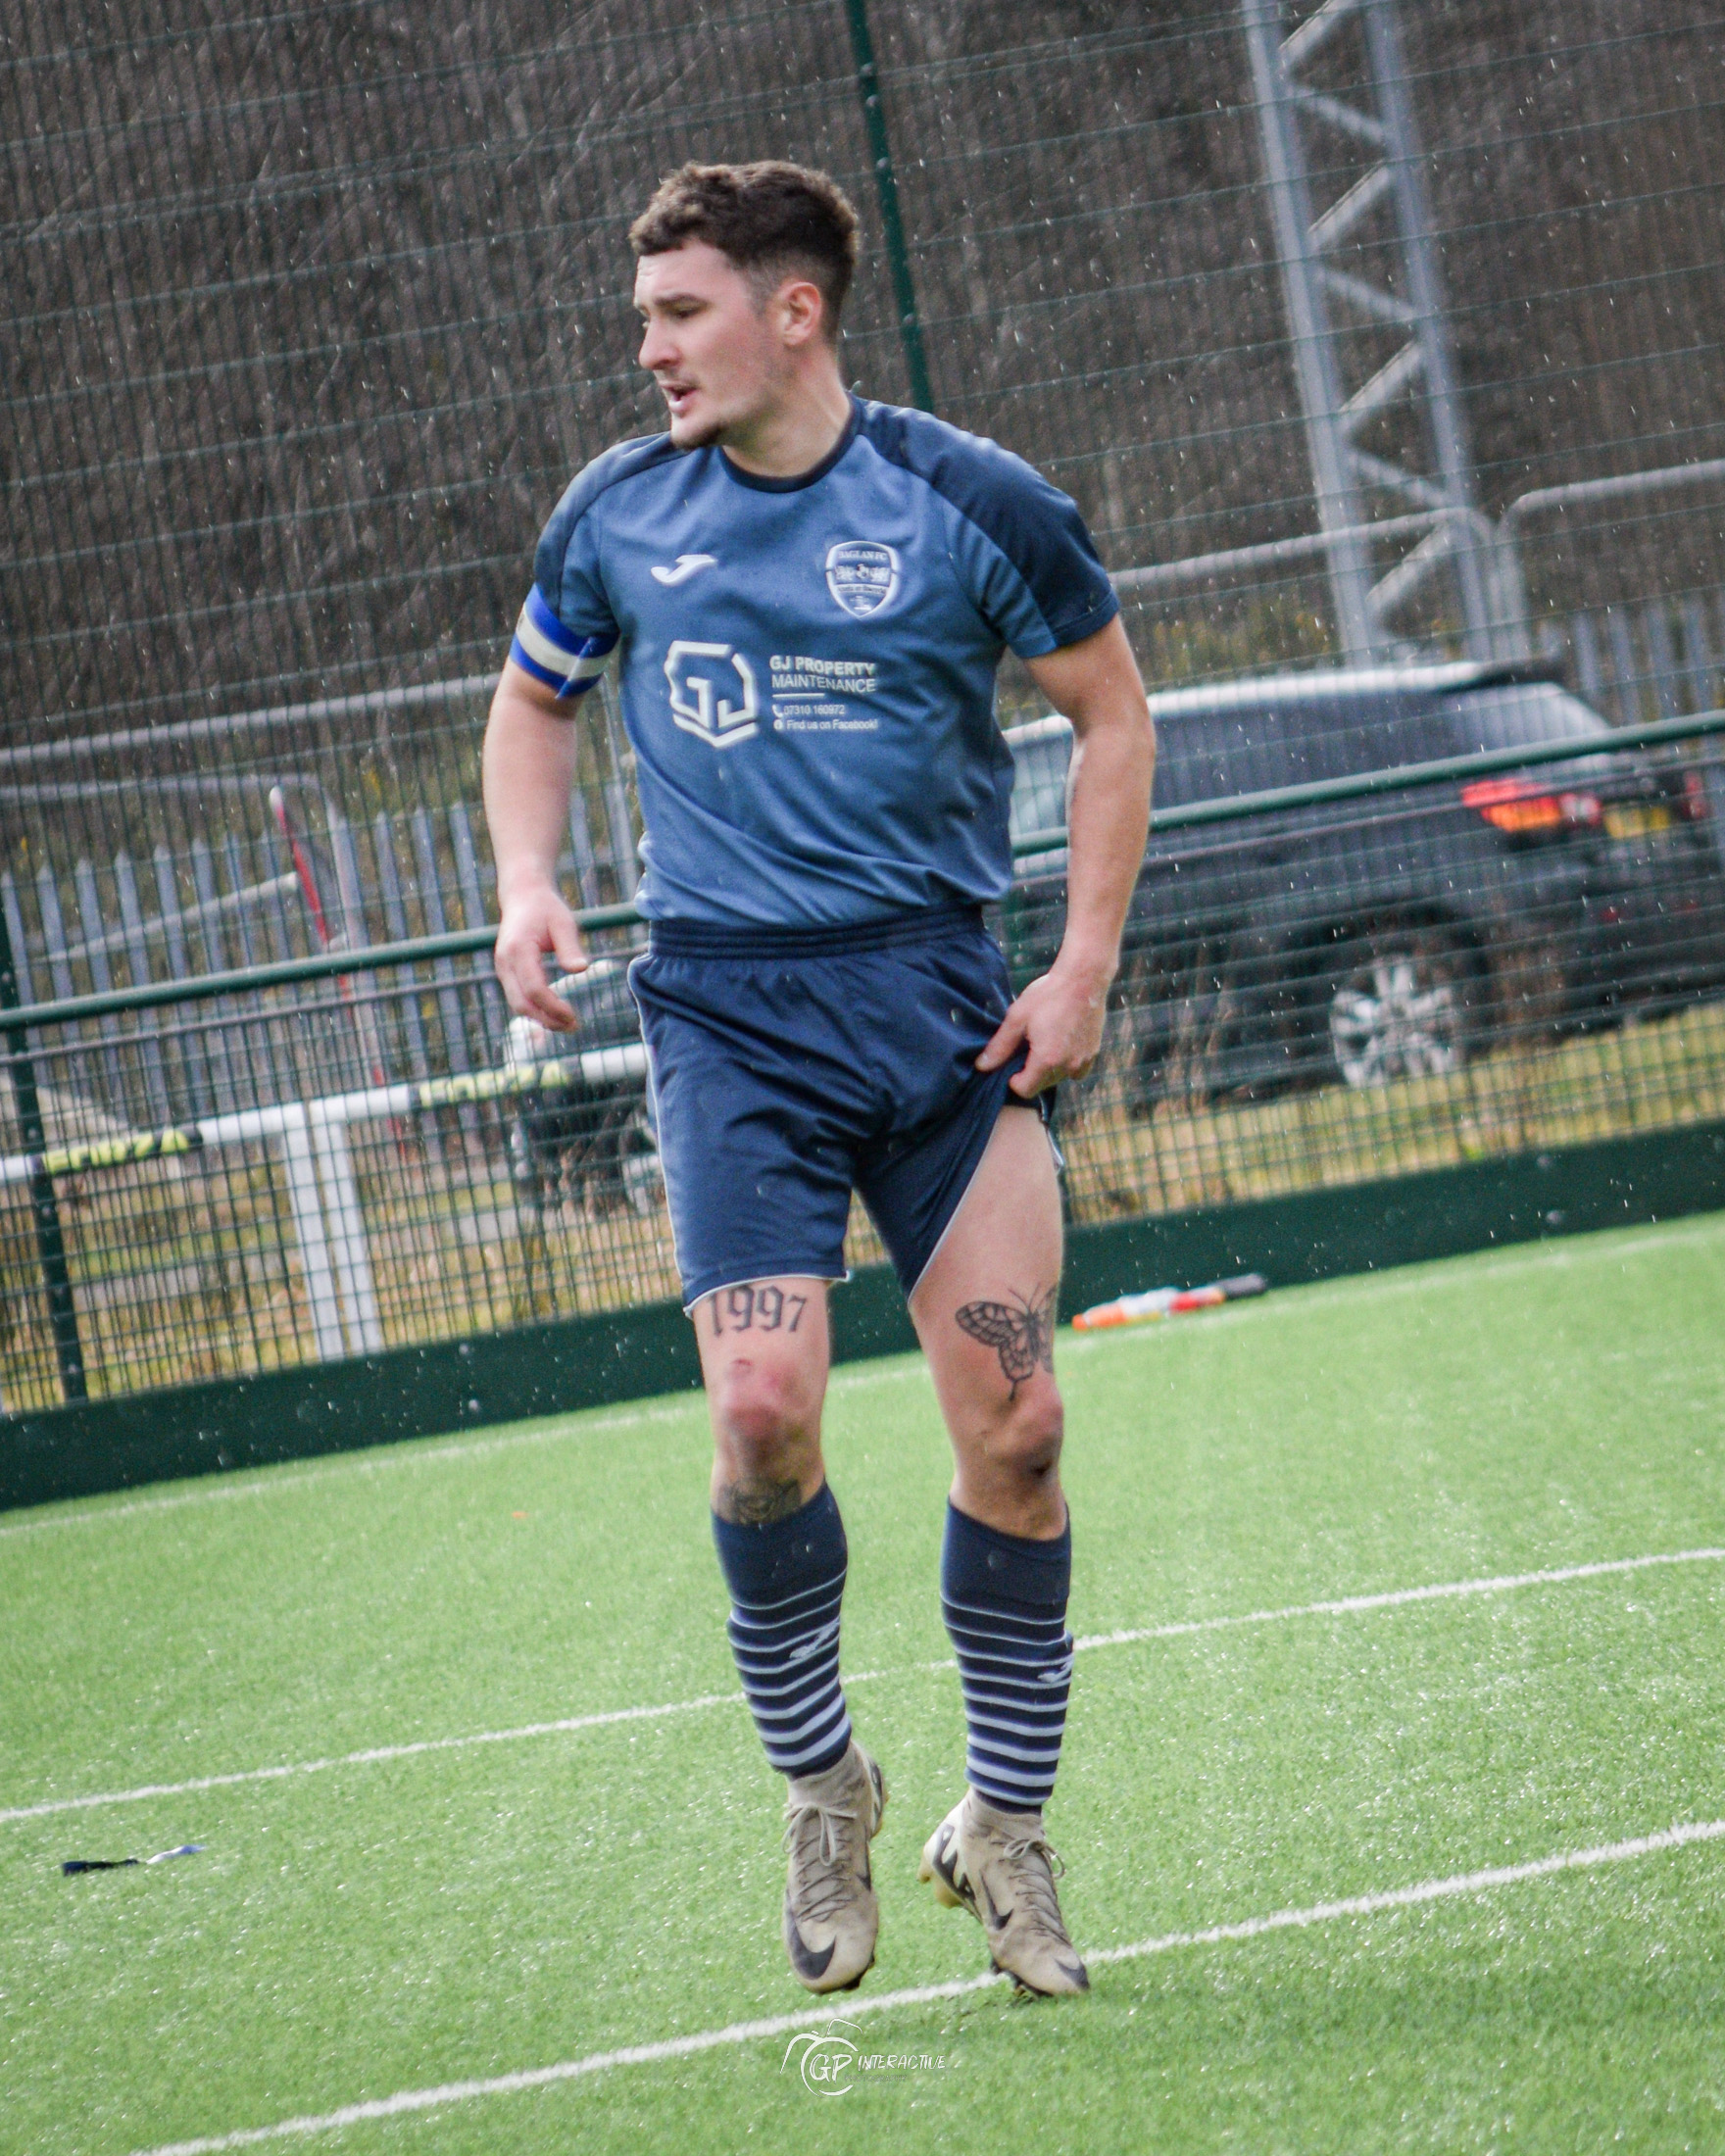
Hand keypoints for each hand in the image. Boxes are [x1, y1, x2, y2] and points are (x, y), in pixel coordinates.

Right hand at [493, 882, 588, 1029]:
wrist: (522, 896)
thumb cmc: (546, 908)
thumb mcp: (563, 923)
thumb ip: (570, 947)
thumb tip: (581, 969)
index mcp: (519, 949)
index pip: (534, 988)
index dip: (553, 1007)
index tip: (574, 1016)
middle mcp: (505, 962)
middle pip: (522, 1003)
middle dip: (547, 1019)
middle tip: (574, 1026)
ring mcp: (502, 968)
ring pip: (517, 1004)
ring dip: (541, 1018)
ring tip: (568, 1024)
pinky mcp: (506, 972)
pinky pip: (518, 997)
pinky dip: (535, 1009)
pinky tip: (555, 1013)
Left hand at [975, 956, 1112, 1097]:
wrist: (1084, 979)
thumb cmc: (1048, 995)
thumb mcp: (1017, 1018)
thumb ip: (999, 1047)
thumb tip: (981, 1067)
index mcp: (1046, 1060)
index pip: (1024, 1090)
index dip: (1013, 1079)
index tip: (1012, 1061)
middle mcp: (1068, 1067)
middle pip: (1041, 1085)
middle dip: (1030, 1072)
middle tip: (1028, 1044)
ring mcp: (1083, 1062)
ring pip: (1058, 1078)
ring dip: (1048, 1068)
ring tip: (1045, 1039)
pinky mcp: (1094, 1054)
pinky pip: (1075, 1071)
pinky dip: (1066, 1063)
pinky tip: (1061, 1042)